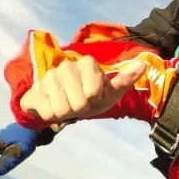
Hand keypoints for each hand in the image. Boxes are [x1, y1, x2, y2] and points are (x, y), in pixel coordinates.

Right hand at [19, 56, 144, 124]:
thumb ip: (125, 79)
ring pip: (62, 109)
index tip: (91, 96)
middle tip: (77, 102)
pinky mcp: (36, 90)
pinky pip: (47, 113)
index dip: (93, 99)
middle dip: (79, 108)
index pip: (93, 91)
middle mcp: (67, 65)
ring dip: (65, 112)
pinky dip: (51, 115)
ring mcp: (49, 76)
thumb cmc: (89, 97)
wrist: (58, 101)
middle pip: (78, 104)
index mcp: (88, 63)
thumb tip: (143, 65)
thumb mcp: (110, 91)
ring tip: (65, 103)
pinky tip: (52, 105)